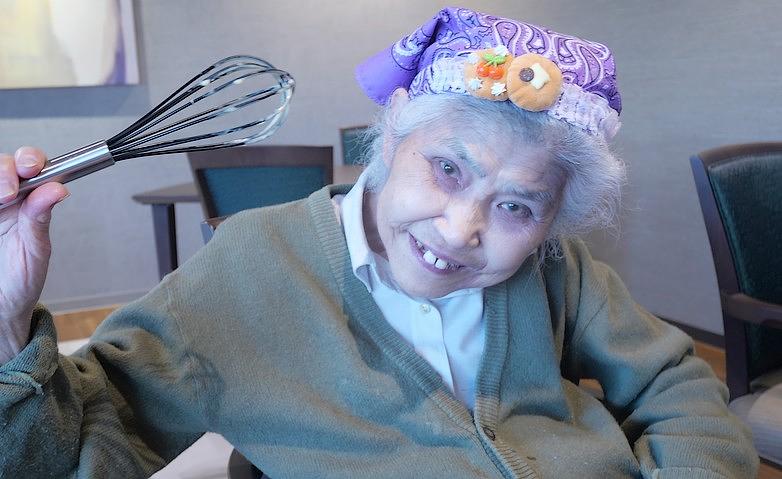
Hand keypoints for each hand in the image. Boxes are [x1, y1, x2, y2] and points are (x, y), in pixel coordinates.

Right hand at [0, 147, 68, 363]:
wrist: (1, 307)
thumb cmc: (21, 279)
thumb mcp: (36, 249)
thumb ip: (40, 218)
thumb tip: (58, 189)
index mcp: (27, 201)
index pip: (29, 166)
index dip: (30, 160)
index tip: (32, 169)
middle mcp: (4, 199)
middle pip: (1, 165)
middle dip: (5, 169)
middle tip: (10, 191)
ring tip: (3, 199)